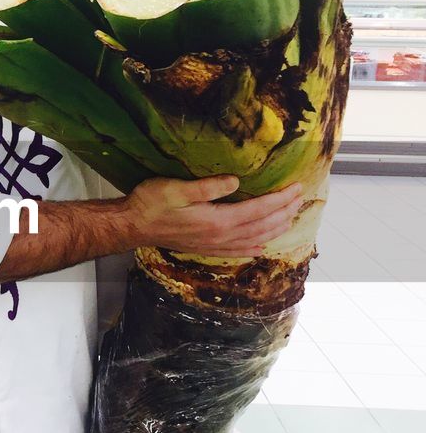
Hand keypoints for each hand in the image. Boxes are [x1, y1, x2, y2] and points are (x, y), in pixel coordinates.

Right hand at [120, 175, 302, 256]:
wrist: (133, 225)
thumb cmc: (151, 203)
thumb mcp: (177, 189)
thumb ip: (208, 187)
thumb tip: (235, 181)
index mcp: (217, 220)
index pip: (258, 209)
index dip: (280, 199)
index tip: (297, 188)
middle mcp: (220, 236)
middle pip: (261, 225)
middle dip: (284, 212)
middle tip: (301, 199)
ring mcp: (213, 245)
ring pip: (254, 239)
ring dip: (275, 229)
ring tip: (290, 218)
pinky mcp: (205, 248)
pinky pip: (237, 251)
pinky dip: (253, 248)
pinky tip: (261, 247)